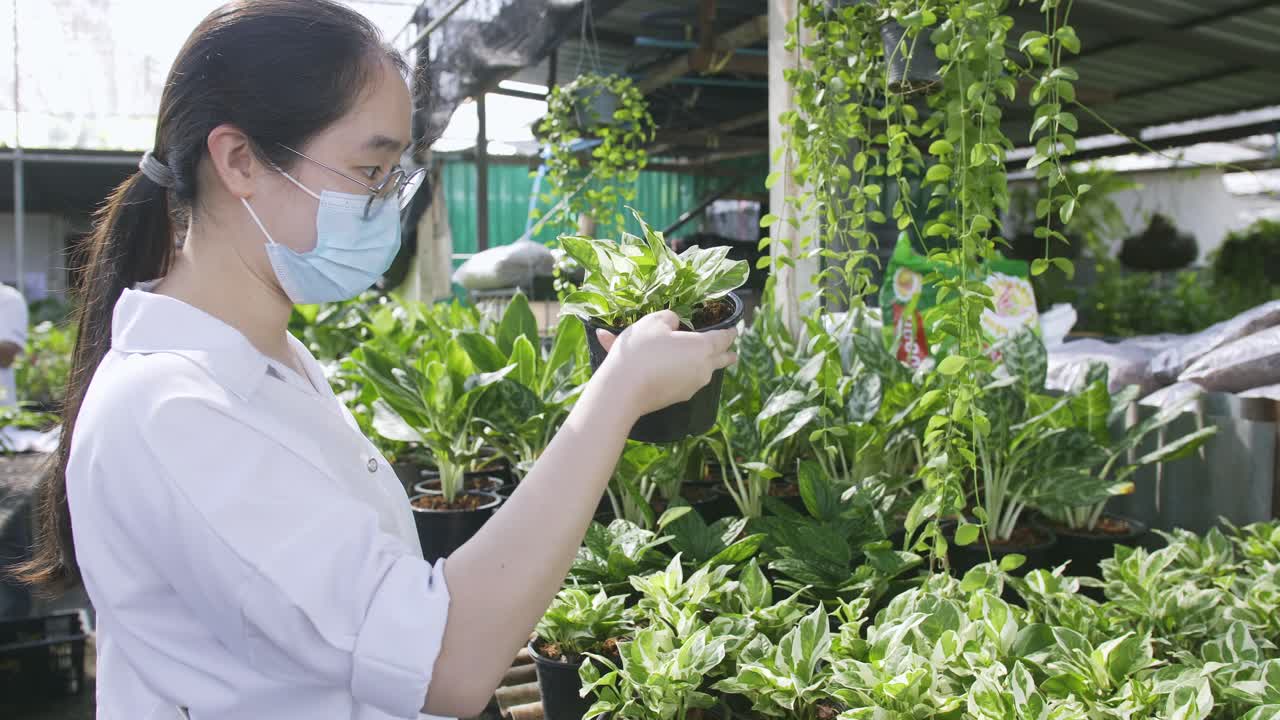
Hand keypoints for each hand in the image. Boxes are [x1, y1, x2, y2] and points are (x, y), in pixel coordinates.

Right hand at [594, 310, 737, 417]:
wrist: (623, 390)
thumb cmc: (640, 351)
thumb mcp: (653, 322)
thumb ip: (669, 317)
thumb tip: (675, 323)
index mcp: (703, 347)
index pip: (724, 338)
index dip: (730, 332)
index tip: (734, 330)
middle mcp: (703, 369)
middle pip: (722, 360)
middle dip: (727, 354)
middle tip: (732, 353)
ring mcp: (692, 386)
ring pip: (702, 371)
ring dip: (697, 362)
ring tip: (686, 354)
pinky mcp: (678, 398)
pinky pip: (681, 379)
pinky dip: (674, 370)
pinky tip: (656, 364)